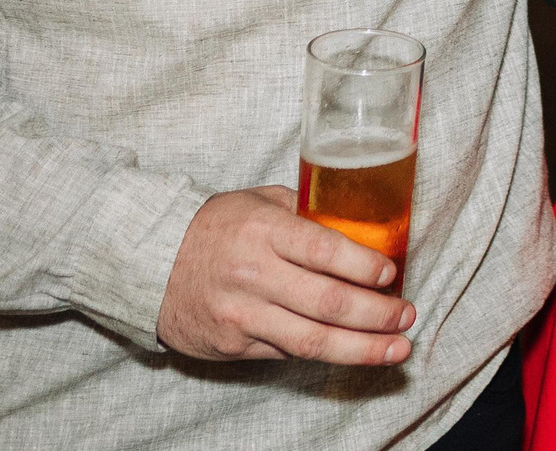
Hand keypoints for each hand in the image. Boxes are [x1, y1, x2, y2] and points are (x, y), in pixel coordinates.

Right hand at [157, 186, 415, 363]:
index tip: (393, 275)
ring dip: (362, 348)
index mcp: (264, 231)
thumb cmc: (213, 227)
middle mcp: (253, 275)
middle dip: (378, 314)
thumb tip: (361, 226)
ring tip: (397, 350)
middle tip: (407, 317)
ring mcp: (241, 315)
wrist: (147, 264)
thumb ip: (305, 213)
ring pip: (312, 339)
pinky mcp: (232, 345)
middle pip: (329, 303)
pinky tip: (353, 351)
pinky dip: (324, 353)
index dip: (365, 267)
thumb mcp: (258, 202)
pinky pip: (288, 353)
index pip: (326, 251)